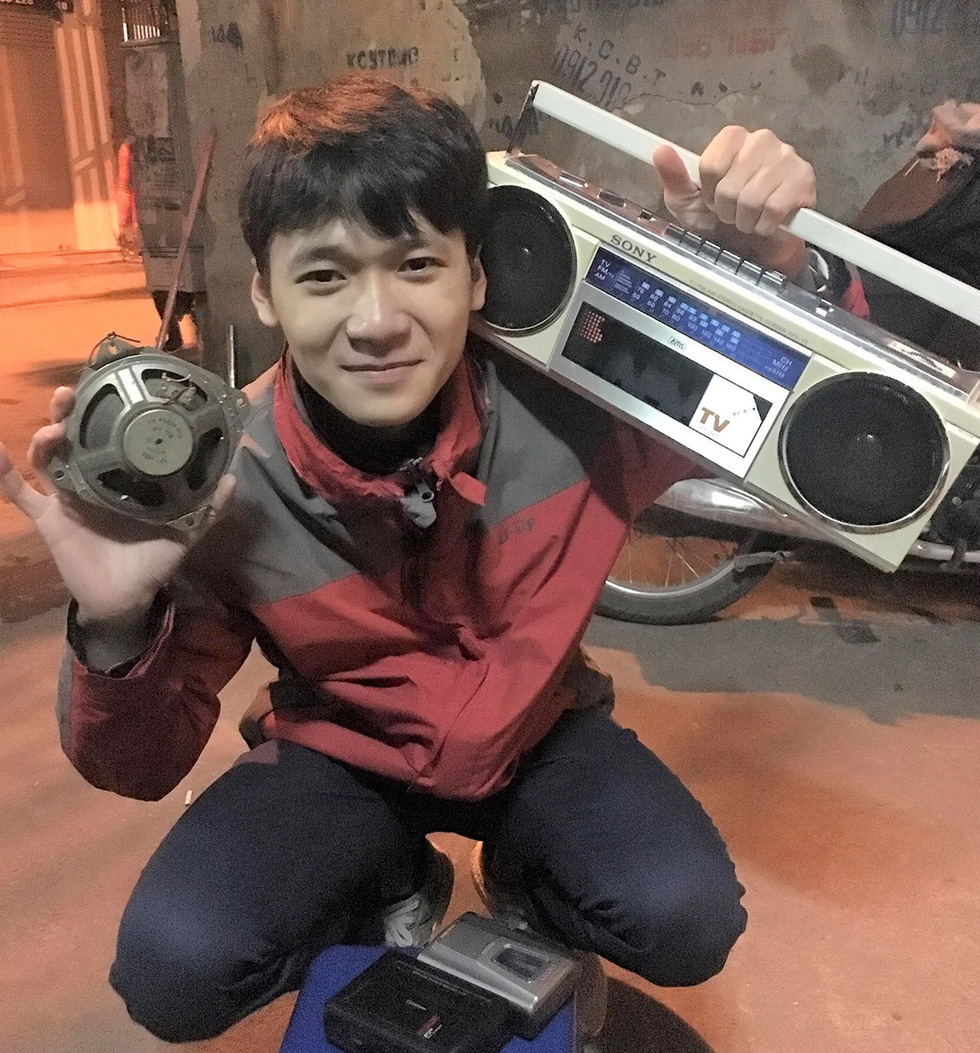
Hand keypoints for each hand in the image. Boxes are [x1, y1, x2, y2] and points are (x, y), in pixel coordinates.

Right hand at [0, 386, 234, 625]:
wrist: (125, 599)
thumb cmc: (152, 562)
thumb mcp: (185, 532)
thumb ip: (208, 508)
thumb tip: (232, 479)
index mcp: (123, 477)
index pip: (112, 435)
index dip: (108, 410)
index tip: (110, 385)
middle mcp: (93, 479)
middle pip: (75, 436)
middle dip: (70, 411)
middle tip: (72, 394)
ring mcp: (67, 497)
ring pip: (48, 457)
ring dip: (45, 436)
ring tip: (54, 429)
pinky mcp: (48, 518)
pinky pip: (19, 493)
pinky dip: (3, 473)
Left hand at [652, 126, 815, 276]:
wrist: (752, 247)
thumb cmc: (718, 221)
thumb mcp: (687, 201)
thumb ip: (674, 177)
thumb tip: (660, 150)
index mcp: (732, 139)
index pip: (711, 165)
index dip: (708, 192)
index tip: (712, 199)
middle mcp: (761, 140)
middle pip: (729, 186)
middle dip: (727, 210)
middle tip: (733, 213)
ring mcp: (787, 157)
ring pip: (752, 199)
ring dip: (745, 220)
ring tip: (748, 218)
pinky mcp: (804, 179)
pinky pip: (775, 208)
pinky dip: (765, 225)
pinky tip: (767, 222)